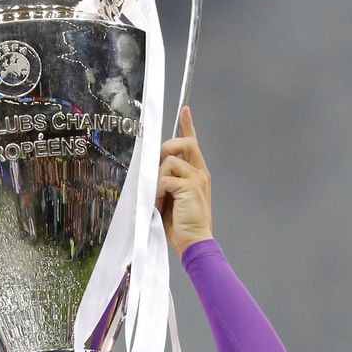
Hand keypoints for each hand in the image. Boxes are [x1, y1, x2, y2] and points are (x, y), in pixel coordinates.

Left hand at [156, 106, 212, 255]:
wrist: (194, 242)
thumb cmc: (181, 225)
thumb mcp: (171, 198)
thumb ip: (166, 181)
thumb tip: (151, 168)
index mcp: (197, 174)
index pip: (192, 144)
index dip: (188, 125)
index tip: (185, 109)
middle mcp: (200, 172)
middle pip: (182, 143)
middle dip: (165, 149)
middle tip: (155, 168)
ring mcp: (196, 178)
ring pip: (168, 161)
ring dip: (156, 180)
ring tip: (158, 199)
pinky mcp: (190, 186)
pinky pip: (164, 178)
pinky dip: (157, 192)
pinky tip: (159, 204)